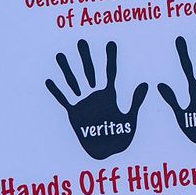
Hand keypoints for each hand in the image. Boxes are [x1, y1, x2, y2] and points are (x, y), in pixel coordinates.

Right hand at [45, 40, 147, 159]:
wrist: (107, 152)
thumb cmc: (120, 138)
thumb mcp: (130, 118)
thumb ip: (135, 101)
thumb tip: (145, 84)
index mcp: (110, 95)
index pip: (110, 72)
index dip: (111, 58)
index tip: (111, 43)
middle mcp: (95, 96)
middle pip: (90, 72)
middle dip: (86, 57)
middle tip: (82, 41)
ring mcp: (83, 103)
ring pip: (74, 82)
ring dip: (67, 69)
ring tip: (60, 55)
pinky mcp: (74, 114)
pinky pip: (64, 100)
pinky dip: (57, 91)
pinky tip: (50, 80)